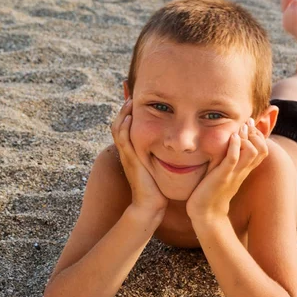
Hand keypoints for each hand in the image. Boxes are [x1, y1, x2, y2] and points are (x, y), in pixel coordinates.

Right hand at [111, 98, 167, 220]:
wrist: (151, 206)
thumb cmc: (158, 187)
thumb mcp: (161, 165)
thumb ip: (164, 153)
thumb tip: (177, 142)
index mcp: (134, 150)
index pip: (129, 125)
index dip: (130, 110)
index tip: (136, 95)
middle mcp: (128, 151)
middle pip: (120, 123)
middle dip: (125, 106)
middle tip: (130, 90)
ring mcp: (127, 155)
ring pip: (119, 129)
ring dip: (123, 113)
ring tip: (129, 99)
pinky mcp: (131, 161)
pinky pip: (123, 141)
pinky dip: (124, 128)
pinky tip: (130, 117)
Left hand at [186, 118, 268, 221]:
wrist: (206, 212)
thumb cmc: (212, 190)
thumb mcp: (222, 170)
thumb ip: (226, 157)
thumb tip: (226, 141)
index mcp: (245, 169)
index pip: (262, 150)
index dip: (260, 136)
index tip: (251, 125)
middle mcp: (243, 170)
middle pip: (262, 150)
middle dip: (257, 134)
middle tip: (248, 124)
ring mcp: (234, 173)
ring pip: (252, 152)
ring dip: (247, 138)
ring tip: (241, 129)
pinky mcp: (223, 176)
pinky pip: (233, 159)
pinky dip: (234, 146)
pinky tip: (233, 137)